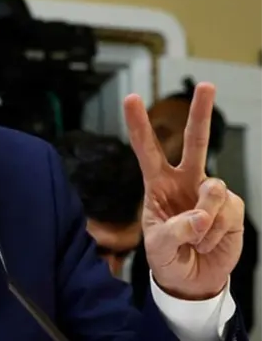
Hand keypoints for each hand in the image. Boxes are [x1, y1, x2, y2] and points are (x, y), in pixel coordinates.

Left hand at [123, 82, 243, 299]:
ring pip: (213, 191)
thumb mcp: (158, 247)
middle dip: (201, 113)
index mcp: (157, 184)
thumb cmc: (168, 258)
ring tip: (196, 239)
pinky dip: (217, 233)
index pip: (146, 150)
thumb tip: (200, 215)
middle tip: (207, 85)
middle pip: (195, 142)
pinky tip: (211, 241)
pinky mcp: (232, 207)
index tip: (131, 98)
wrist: (192, 280)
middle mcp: (185, 181)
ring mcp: (209, 193)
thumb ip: (175, 231)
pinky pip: (227, 213)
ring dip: (204, 222)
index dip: (139, 125)